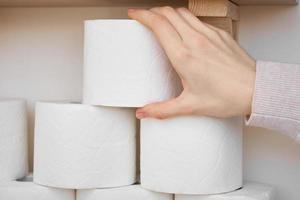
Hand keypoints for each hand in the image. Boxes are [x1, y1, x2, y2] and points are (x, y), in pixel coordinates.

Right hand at [128, 7, 255, 118]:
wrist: (256, 90)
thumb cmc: (227, 97)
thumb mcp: (190, 106)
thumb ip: (163, 110)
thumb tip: (144, 113)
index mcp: (184, 56)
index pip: (158, 25)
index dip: (143, 15)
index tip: (134, 14)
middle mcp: (196, 40)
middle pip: (169, 13)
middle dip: (153, 11)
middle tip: (145, 16)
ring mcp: (209, 34)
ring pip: (183, 13)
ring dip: (169, 12)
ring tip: (162, 19)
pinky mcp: (220, 34)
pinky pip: (198, 20)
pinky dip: (186, 19)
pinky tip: (185, 29)